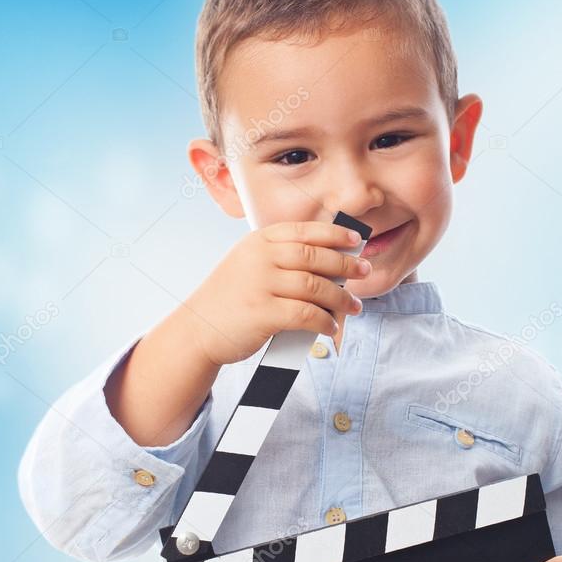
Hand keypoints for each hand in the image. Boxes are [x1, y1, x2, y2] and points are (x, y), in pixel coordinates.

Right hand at [183, 220, 372, 367]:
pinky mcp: (263, 313)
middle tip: (364, 272)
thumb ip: (281, 261)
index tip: (356, 241)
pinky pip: (306, 314)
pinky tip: (331, 326)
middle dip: (345, 264)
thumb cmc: (231, 300)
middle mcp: (260, 258)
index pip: (303, 232)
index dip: (334, 234)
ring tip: (354, 306)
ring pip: (315, 286)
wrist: (197, 330)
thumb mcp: (249, 266)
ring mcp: (261, 284)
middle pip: (314, 256)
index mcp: (258, 242)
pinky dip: (324, 321)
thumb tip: (330, 266)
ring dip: (340, 298)